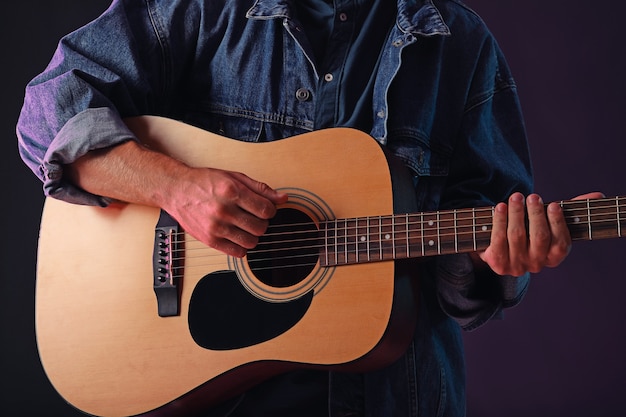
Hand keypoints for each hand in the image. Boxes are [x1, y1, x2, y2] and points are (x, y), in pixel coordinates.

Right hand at [164, 168, 287, 257]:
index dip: (270, 210)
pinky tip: (237, 235)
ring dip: (254, 235)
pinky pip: (237, 252)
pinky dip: (242, 247)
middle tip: (255, 217)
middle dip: (263, 223)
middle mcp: (224, 210)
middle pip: (260, 227)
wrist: (176, 189)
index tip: (265, 209)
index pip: (266, 210)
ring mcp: (216, 227)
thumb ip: (260, 188)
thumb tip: (283, 198)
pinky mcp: (209, 240)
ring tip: (246, 226)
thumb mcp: (234, 177)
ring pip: (251, 242)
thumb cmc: (205, 181)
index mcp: (232, 192)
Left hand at [478, 191, 603, 275]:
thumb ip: (571, 210)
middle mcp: (536, 264)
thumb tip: (598, 195)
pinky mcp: (497, 263)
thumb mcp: (548, 223)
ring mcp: (516, 266)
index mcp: (553, 257)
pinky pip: (498, 240)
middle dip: (536, 214)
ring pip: (517, 236)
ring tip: (516, 197)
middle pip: (539, 237)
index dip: (557, 223)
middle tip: (533, 196)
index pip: (561, 243)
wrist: (498, 249)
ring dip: (516, 213)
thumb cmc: (529, 231)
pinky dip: (499, 221)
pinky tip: (501, 207)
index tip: (553, 204)